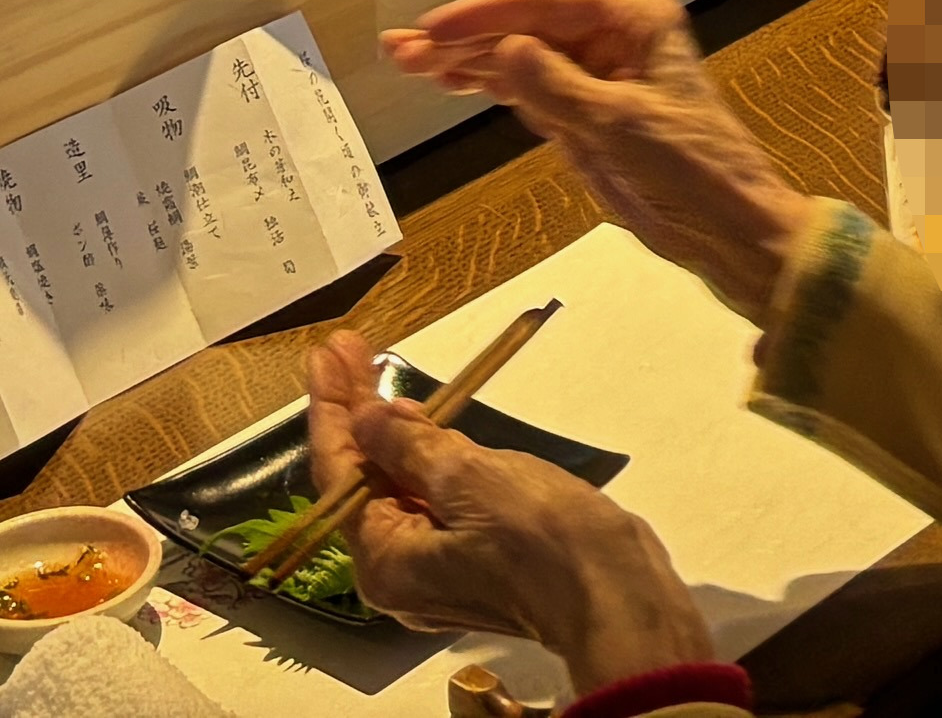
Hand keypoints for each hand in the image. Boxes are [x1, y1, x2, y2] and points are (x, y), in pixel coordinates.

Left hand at [300, 330, 718, 678]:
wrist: (613, 593)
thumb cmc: (543, 543)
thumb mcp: (468, 477)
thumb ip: (410, 445)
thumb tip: (368, 420)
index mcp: (385, 561)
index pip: (339, 473)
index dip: (332, 407)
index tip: (328, 354)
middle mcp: (400, 572)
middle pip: (363, 478)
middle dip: (356, 412)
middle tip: (350, 349)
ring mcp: (437, 566)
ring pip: (397, 485)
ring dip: (389, 428)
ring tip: (375, 371)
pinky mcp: (472, 556)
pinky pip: (429, 497)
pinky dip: (422, 454)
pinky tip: (422, 419)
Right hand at [379, 0, 829, 325]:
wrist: (731, 232)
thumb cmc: (693, 172)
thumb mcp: (622, 127)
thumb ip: (559, 87)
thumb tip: (506, 48)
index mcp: (635, 22)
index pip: (547, 2)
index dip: (486, 14)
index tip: (434, 28)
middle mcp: (615, 40)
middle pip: (527, 28)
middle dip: (466, 39)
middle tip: (402, 49)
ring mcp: (599, 78)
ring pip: (522, 60)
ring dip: (469, 64)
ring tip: (410, 64)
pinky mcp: (589, 118)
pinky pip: (531, 93)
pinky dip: (493, 90)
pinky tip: (454, 85)